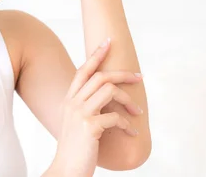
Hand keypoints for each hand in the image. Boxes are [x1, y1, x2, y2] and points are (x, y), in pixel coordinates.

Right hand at [50, 38, 143, 176]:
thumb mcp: (77, 124)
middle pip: (101, 76)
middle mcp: (72, 103)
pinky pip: (115, 118)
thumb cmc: (75, 150)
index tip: (108, 42)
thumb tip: (109, 97)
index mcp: (69, 100)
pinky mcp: (89, 127)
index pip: (83, 70)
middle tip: (139, 76)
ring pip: (110, 91)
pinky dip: (127, 125)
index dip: (96, 55)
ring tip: (138, 114)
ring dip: (128, 101)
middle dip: (123, 74)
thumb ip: (88, 108)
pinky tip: (132, 133)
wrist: (66, 172)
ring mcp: (80, 114)